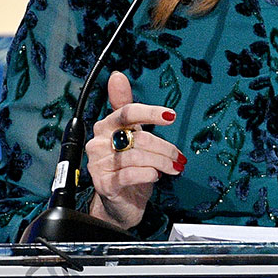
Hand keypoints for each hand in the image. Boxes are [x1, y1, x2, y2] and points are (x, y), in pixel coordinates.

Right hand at [85, 71, 185, 229]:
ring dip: (161, 162)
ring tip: (173, 167)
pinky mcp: (104, 184)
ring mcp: (99, 165)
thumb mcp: (131, 134)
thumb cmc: (128, 165)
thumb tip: (117, 76)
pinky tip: (156, 175)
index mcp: (105, 126)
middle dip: (164, 147)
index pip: (127, 112)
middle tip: (179, 156)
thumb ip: (125, 106)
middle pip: (138, 137)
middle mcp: (98, 143)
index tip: (171, 116)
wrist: (120, 201)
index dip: (150, 112)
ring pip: (137, 156)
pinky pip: (130, 174)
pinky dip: (148, 174)